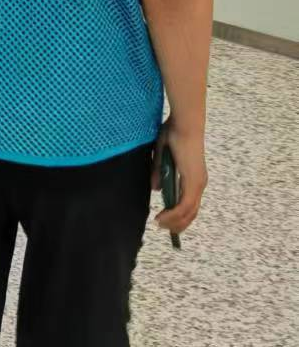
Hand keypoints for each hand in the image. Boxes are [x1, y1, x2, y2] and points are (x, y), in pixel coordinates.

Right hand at [153, 119, 206, 237]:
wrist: (184, 125)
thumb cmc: (173, 134)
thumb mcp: (162, 156)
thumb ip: (159, 174)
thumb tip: (156, 189)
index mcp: (194, 177)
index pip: (190, 203)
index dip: (179, 215)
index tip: (165, 221)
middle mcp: (199, 184)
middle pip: (191, 212)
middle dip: (177, 224)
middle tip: (163, 229)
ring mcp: (197, 184)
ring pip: (189, 212)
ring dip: (175, 222)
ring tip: (161, 226)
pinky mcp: (192, 182)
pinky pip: (184, 205)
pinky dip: (173, 214)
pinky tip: (163, 217)